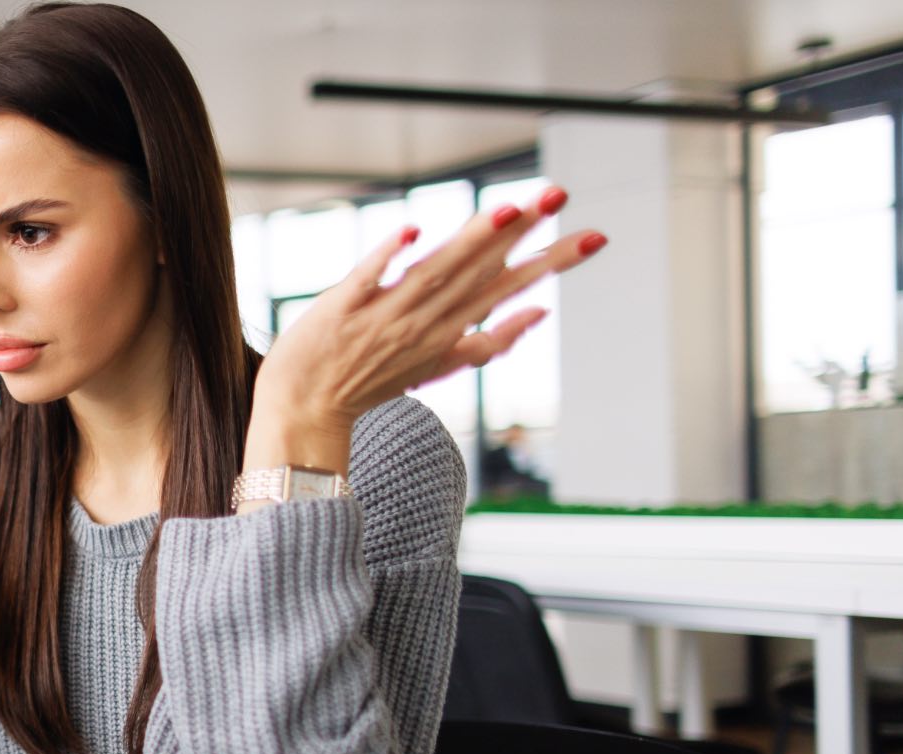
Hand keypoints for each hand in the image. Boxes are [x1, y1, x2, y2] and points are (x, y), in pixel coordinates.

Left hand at [253, 185, 605, 436]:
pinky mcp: (343, 308)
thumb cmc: (372, 380)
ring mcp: (385, 315)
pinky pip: (369, 278)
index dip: (552, 263)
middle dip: (523, 234)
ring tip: (507, 209)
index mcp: (450, 330)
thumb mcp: (441, 366)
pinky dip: (388, 257)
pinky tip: (412, 232)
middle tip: (560, 196)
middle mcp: (424, 322)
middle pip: (481, 271)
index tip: (596, 237)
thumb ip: (493, 340)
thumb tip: (541, 311)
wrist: (306, 408)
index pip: (509, 287)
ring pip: (436, 272)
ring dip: (470, 241)